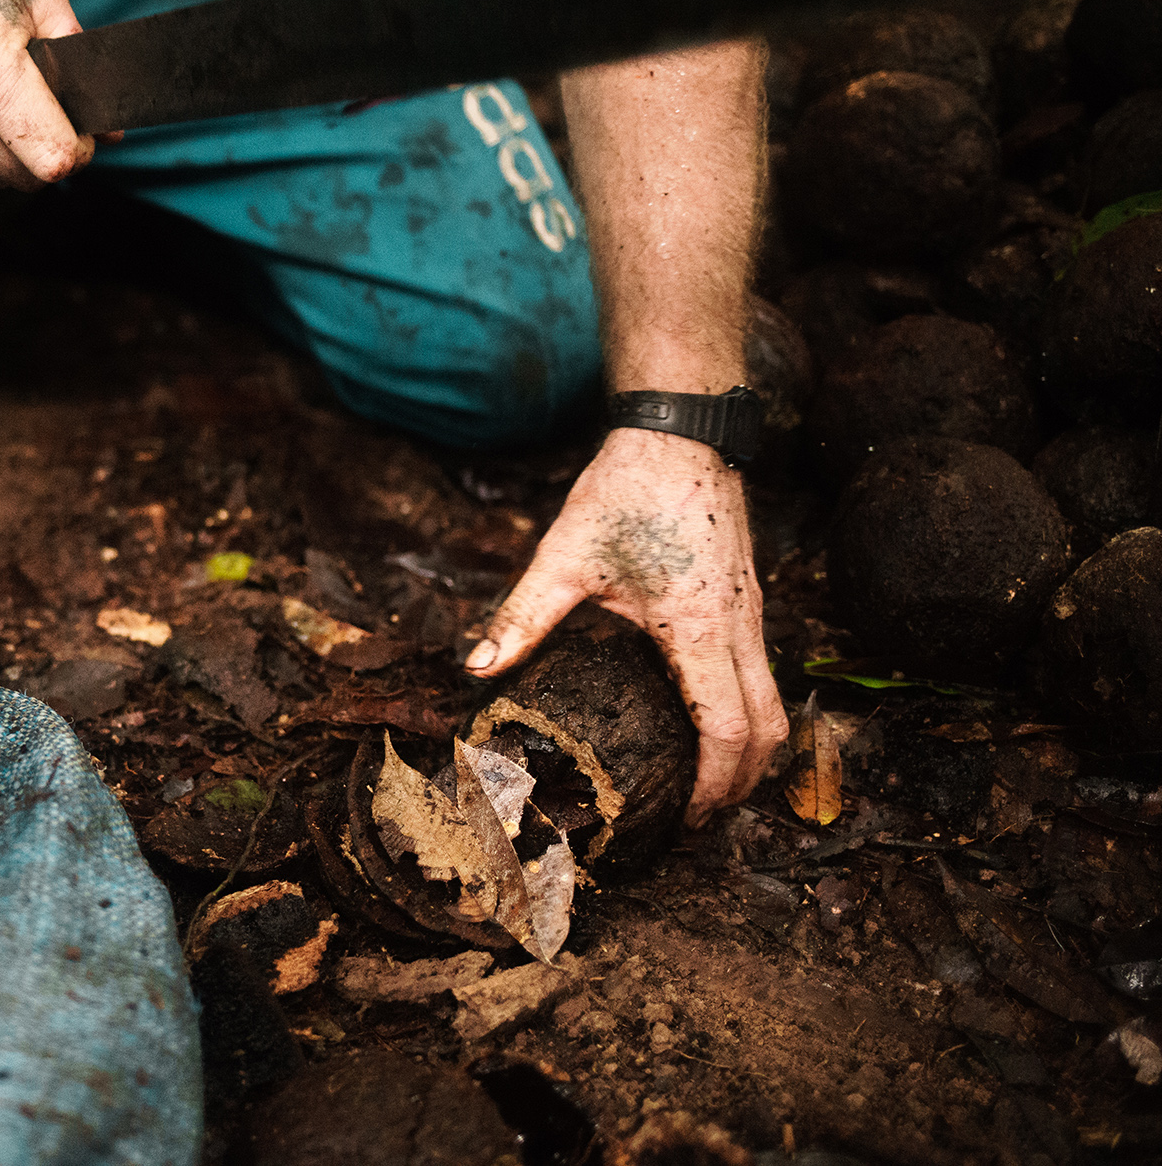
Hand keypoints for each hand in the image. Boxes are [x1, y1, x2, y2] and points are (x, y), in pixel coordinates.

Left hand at [464, 428, 785, 826]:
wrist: (681, 432)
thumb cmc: (627, 489)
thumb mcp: (564, 554)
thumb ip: (522, 615)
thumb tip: (477, 669)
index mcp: (700, 625)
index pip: (728, 729)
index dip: (716, 785)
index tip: (691, 818)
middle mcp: (741, 625)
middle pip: (770, 730)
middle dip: (742, 784)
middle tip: (700, 819)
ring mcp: (754, 613)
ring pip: (775, 703)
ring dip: (751, 752)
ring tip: (707, 785)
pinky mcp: (750, 601)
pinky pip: (764, 675)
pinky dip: (749, 715)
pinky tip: (708, 724)